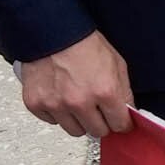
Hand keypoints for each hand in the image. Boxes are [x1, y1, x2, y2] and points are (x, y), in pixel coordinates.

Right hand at [15, 33, 135, 141]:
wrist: (52, 33)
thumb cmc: (84, 45)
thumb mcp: (117, 64)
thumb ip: (124, 92)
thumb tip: (128, 113)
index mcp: (104, 91)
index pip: (120, 125)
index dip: (122, 123)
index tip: (120, 121)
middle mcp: (79, 101)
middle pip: (98, 132)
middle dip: (102, 123)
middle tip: (99, 111)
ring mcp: (56, 105)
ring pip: (75, 131)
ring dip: (80, 121)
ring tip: (79, 103)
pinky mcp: (36, 104)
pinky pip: (53, 122)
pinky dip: (58, 114)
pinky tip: (61, 98)